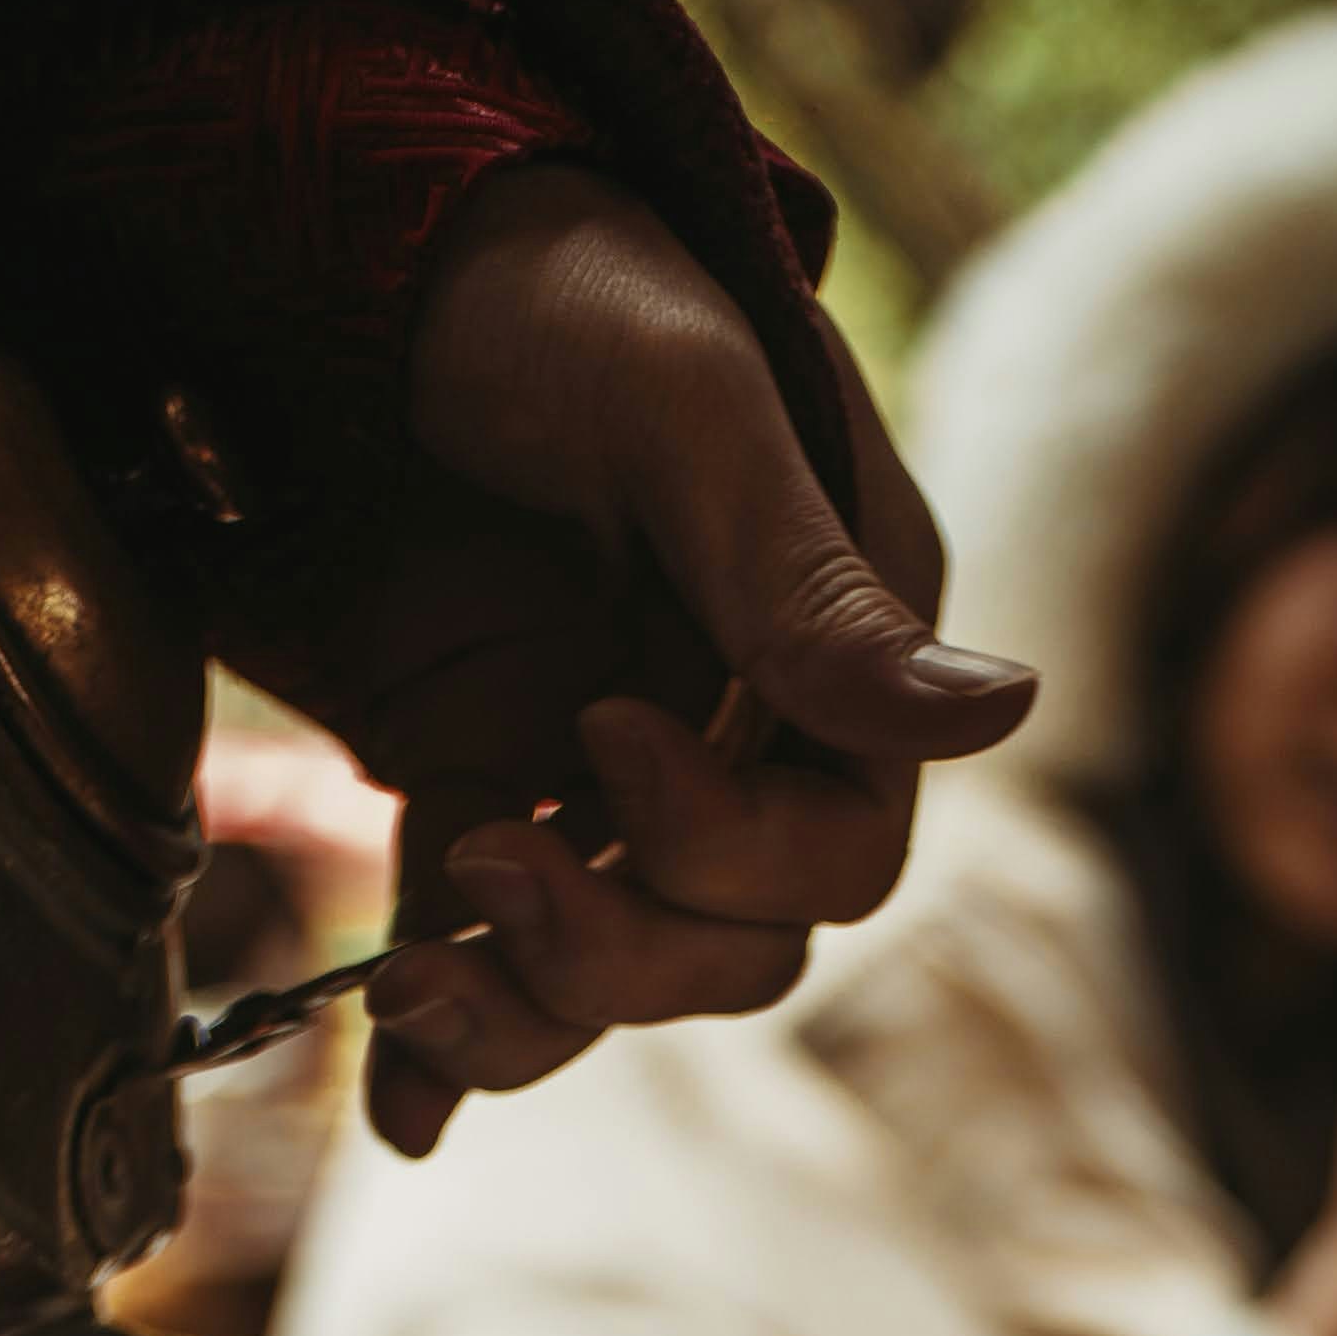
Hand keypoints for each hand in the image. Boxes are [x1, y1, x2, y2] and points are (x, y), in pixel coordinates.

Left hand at [349, 167, 1033, 1151]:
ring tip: (411, 974)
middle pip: (741, 947)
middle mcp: (737, 727)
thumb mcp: (683, 406)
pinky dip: (447, 1046)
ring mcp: (600, 776)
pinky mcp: (474, 790)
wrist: (330, 230)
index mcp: (833, 633)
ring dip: (529, 1011)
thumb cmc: (536, 274)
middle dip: (622, 944)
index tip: (606, 734)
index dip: (733, 840)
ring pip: (623, 979)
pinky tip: (396, 1105)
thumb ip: (813, 580)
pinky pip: (487, 961)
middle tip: (496, 853)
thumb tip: (1007, 716)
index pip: (844, 845)